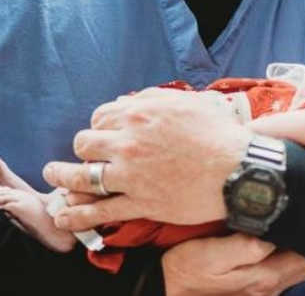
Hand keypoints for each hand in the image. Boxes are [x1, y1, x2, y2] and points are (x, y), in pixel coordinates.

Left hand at [42, 88, 251, 230]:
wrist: (240, 168)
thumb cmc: (221, 133)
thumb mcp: (191, 102)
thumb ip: (157, 97)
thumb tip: (133, 100)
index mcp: (142, 112)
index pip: (102, 116)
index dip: (101, 125)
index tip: (105, 133)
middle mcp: (129, 141)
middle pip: (86, 142)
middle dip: (85, 147)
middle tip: (90, 154)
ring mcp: (131, 173)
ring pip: (81, 175)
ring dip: (63, 176)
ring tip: (54, 176)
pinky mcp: (139, 202)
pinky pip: (98, 211)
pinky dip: (77, 216)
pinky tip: (64, 216)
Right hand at [163, 233, 304, 295]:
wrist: (164, 291)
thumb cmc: (185, 270)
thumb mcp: (210, 255)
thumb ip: (246, 247)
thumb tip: (275, 235)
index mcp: (263, 278)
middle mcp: (268, 290)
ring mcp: (262, 293)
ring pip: (296, 270)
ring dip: (302, 248)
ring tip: (300, 221)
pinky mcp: (253, 292)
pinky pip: (283, 274)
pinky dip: (289, 257)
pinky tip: (284, 240)